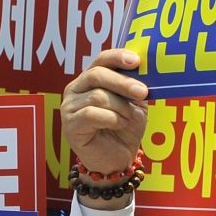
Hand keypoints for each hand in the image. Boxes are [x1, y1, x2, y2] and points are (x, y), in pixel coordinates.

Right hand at [61, 48, 149, 204]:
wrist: (117, 159)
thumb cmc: (124, 128)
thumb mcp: (135, 103)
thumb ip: (136, 85)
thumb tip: (146, 69)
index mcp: (91, 79)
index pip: (101, 60)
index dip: (118, 57)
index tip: (136, 61)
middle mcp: (76, 89)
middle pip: (97, 75)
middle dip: (123, 83)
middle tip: (143, 92)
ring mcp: (69, 107)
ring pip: (98, 96)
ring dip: (120, 108)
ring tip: (128, 118)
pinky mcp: (70, 125)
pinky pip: (91, 114)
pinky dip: (111, 119)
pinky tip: (118, 124)